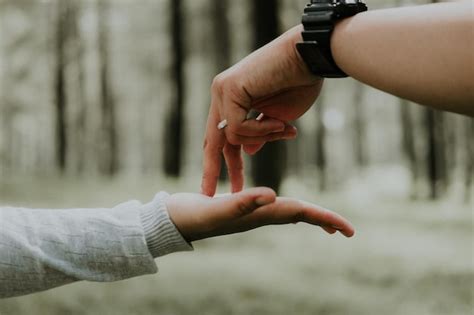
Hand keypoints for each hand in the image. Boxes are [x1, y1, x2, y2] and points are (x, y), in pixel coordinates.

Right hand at [166, 187, 353, 241]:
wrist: (172, 220)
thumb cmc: (193, 216)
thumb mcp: (218, 208)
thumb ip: (244, 202)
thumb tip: (274, 195)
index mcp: (260, 214)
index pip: (300, 213)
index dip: (325, 218)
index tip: (349, 230)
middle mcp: (259, 215)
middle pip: (299, 216)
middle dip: (323, 221)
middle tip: (346, 230)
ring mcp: (250, 213)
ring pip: (286, 213)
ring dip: (307, 215)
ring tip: (323, 221)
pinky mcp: (241, 206)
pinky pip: (270, 206)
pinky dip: (284, 205)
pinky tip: (280, 203)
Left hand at [201, 25, 322, 195]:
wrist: (310, 58)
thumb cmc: (299, 84)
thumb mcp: (277, 119)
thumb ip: (259, 135)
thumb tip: (246, 152)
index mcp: (232, 101)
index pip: (222, 137)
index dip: (224, 162)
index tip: (227, 185)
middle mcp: (222, 94)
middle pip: (212, 140)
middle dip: (213, 169)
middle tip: (208, 194)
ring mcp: (222, 90)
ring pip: (232, 137)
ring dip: (262, 138)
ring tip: (284, 128)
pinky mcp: (229, 88)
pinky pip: (239, 127)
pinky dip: (261, 130)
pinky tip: (278, 122)